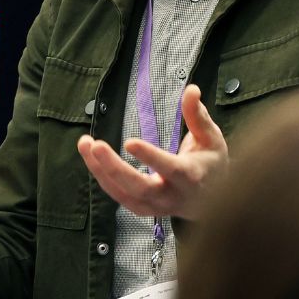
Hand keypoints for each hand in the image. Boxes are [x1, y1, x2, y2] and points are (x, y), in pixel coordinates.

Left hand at [76, 84, 226, 219]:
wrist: (214, 203)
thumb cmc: (211, 164)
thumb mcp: (210, 138)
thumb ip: (197, 115)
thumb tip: (191, 89)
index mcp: (191, 177)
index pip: (170, 168)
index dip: (150, 157)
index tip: (129, 142)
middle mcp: (171, 196)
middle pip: (139, 187)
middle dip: (114, 167)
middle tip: (94, 145)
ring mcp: (155, 206)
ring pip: (121, 193)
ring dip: (99, 169)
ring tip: (84, 143)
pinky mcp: (141, 209)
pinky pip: (116, 194)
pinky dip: (101, 176)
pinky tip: (90, 156)